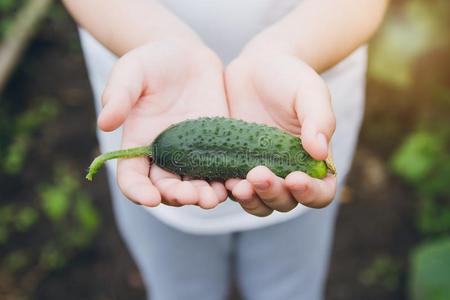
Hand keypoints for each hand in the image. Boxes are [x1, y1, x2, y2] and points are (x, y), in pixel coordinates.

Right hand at [99, 40, 228, 208]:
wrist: (187, 55)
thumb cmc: (153, 61)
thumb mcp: (131, 72)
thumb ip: (119, 95)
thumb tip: (104, 123)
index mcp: (138, 144)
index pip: (132, 178)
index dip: (138, 192)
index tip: (150, 198)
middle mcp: (164, 155)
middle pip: (166, 188)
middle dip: (178, 196)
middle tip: (192, 196)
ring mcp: (192, 153)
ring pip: (195, 185)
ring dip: (204, 196)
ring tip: (214, 197)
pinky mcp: (216, 146)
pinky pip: (220, 170)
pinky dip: (227, 181)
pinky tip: (236, 183)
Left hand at [225, 45, 336, 215]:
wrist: (255, 69)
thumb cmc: (290, 78)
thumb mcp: (309, 91)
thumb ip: (319, 119)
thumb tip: (321, 153)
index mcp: (314, 162)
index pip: (321, 191)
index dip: (311, 193)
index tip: (295, 179)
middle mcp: (289, 174)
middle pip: (286, 202)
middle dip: (273, 194)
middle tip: (258, 174)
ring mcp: (261, 173)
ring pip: (259, 203)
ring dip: (251, 200)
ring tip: (238, 185)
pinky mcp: (235, 167)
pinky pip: (232, 189)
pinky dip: (228, 190)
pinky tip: (221, 181)